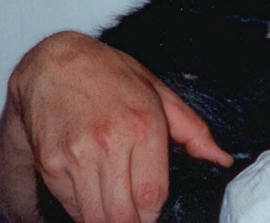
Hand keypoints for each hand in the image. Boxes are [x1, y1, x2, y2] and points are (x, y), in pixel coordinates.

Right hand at [8, 31, 231, 222]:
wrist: (56, 63)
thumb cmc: (112, 76)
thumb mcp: (160, 93)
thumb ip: (194, 130)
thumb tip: (220, 159)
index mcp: (143, 127)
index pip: (152, 197)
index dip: (155, 214)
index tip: (154, 211)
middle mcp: (109, 144)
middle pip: (122, 216)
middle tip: (137, 216)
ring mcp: (76, 156)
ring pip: (94, 217)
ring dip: (108, 219)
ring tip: (117, 208)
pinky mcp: (49, 164)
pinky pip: (70, 206)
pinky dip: (83, 209)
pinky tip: (94, 193)